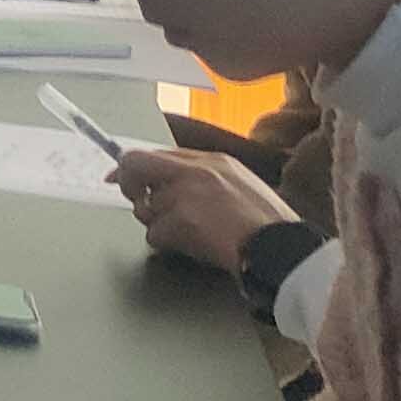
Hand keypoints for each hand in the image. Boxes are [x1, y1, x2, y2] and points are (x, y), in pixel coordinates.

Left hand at [110, 145, 294, 276]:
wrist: (281, 247)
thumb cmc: (266, 223)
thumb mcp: (238, 183)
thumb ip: (202, 177)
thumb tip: (165, 180)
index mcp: (211, 160)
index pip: (157, 153)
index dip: (134, 166)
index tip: (119, 176)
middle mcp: (195, 171)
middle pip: (136, 165)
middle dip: (129, 185)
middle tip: (138, 202)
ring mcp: (186, 195)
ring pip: (146, 208)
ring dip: (160, 225)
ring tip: (190, 232)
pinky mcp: (182, 221)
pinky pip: (153, 234)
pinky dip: (167, 243)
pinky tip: (192, 245)